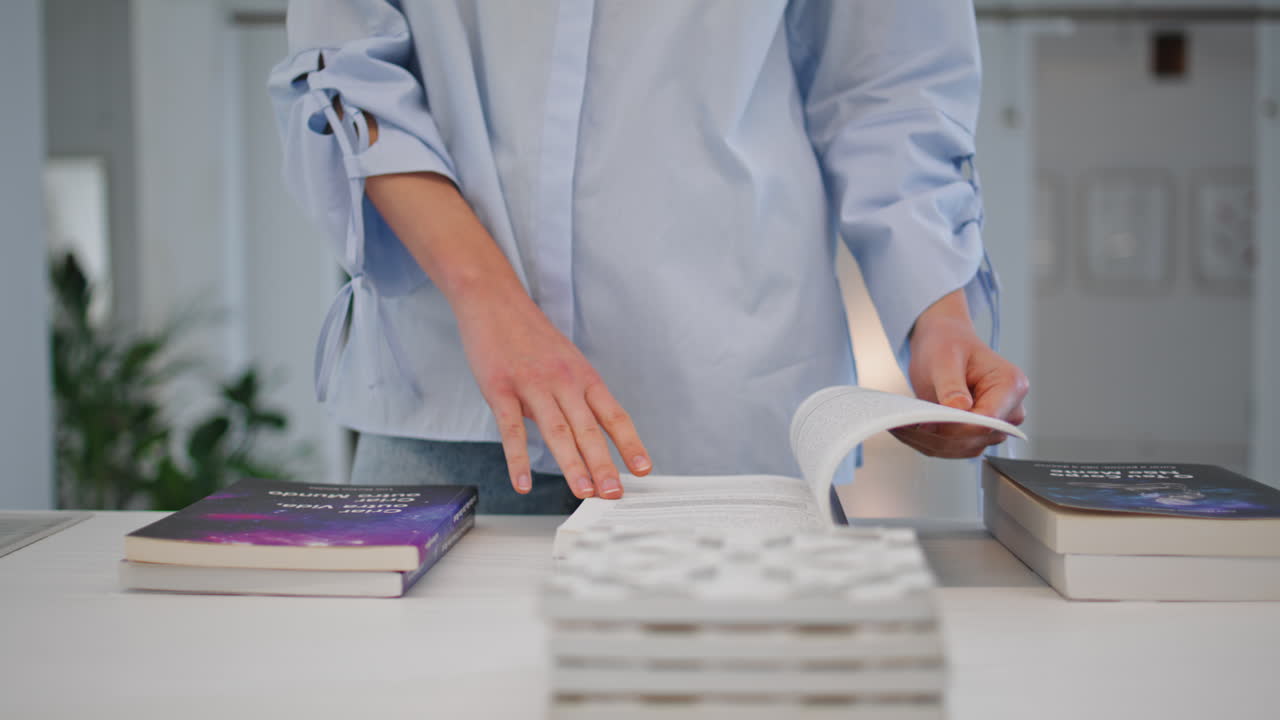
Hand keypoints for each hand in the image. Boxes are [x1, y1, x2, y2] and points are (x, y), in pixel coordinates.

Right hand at [365, 170, 649, 499]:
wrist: (493, 299)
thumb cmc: (530, 336)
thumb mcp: (565, 362)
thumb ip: (575, 399)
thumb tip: (588, 438)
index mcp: (583, 376)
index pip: (614, 415)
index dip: (630, 443)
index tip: (642, 469)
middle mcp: (563, 381)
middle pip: (589, 428)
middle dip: (604, 464)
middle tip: (615, 493)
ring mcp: (532, 384)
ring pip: (557, 430)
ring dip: (572, 465)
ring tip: (583, 493)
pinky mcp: (500, 387)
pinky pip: (511, 429)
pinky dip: (518, 459)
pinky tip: (524, 483)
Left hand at [890, 290, 1028, 457]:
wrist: (944, 342)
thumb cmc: (948, 343)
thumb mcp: (945, 359)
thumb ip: (952, 387)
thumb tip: (958, 411)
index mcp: (1011, 385)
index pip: (987, 420)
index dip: (955, 427)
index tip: (925, 423)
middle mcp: (1009, 410)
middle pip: (974, 438)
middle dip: (937, 435)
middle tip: (902, 424)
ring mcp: (993, 425)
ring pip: (961, 449)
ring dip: (928, 441)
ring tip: (900, 426)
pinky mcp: (975, 434)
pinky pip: (952, 448)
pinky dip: (927, 442)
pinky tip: (907, 430)